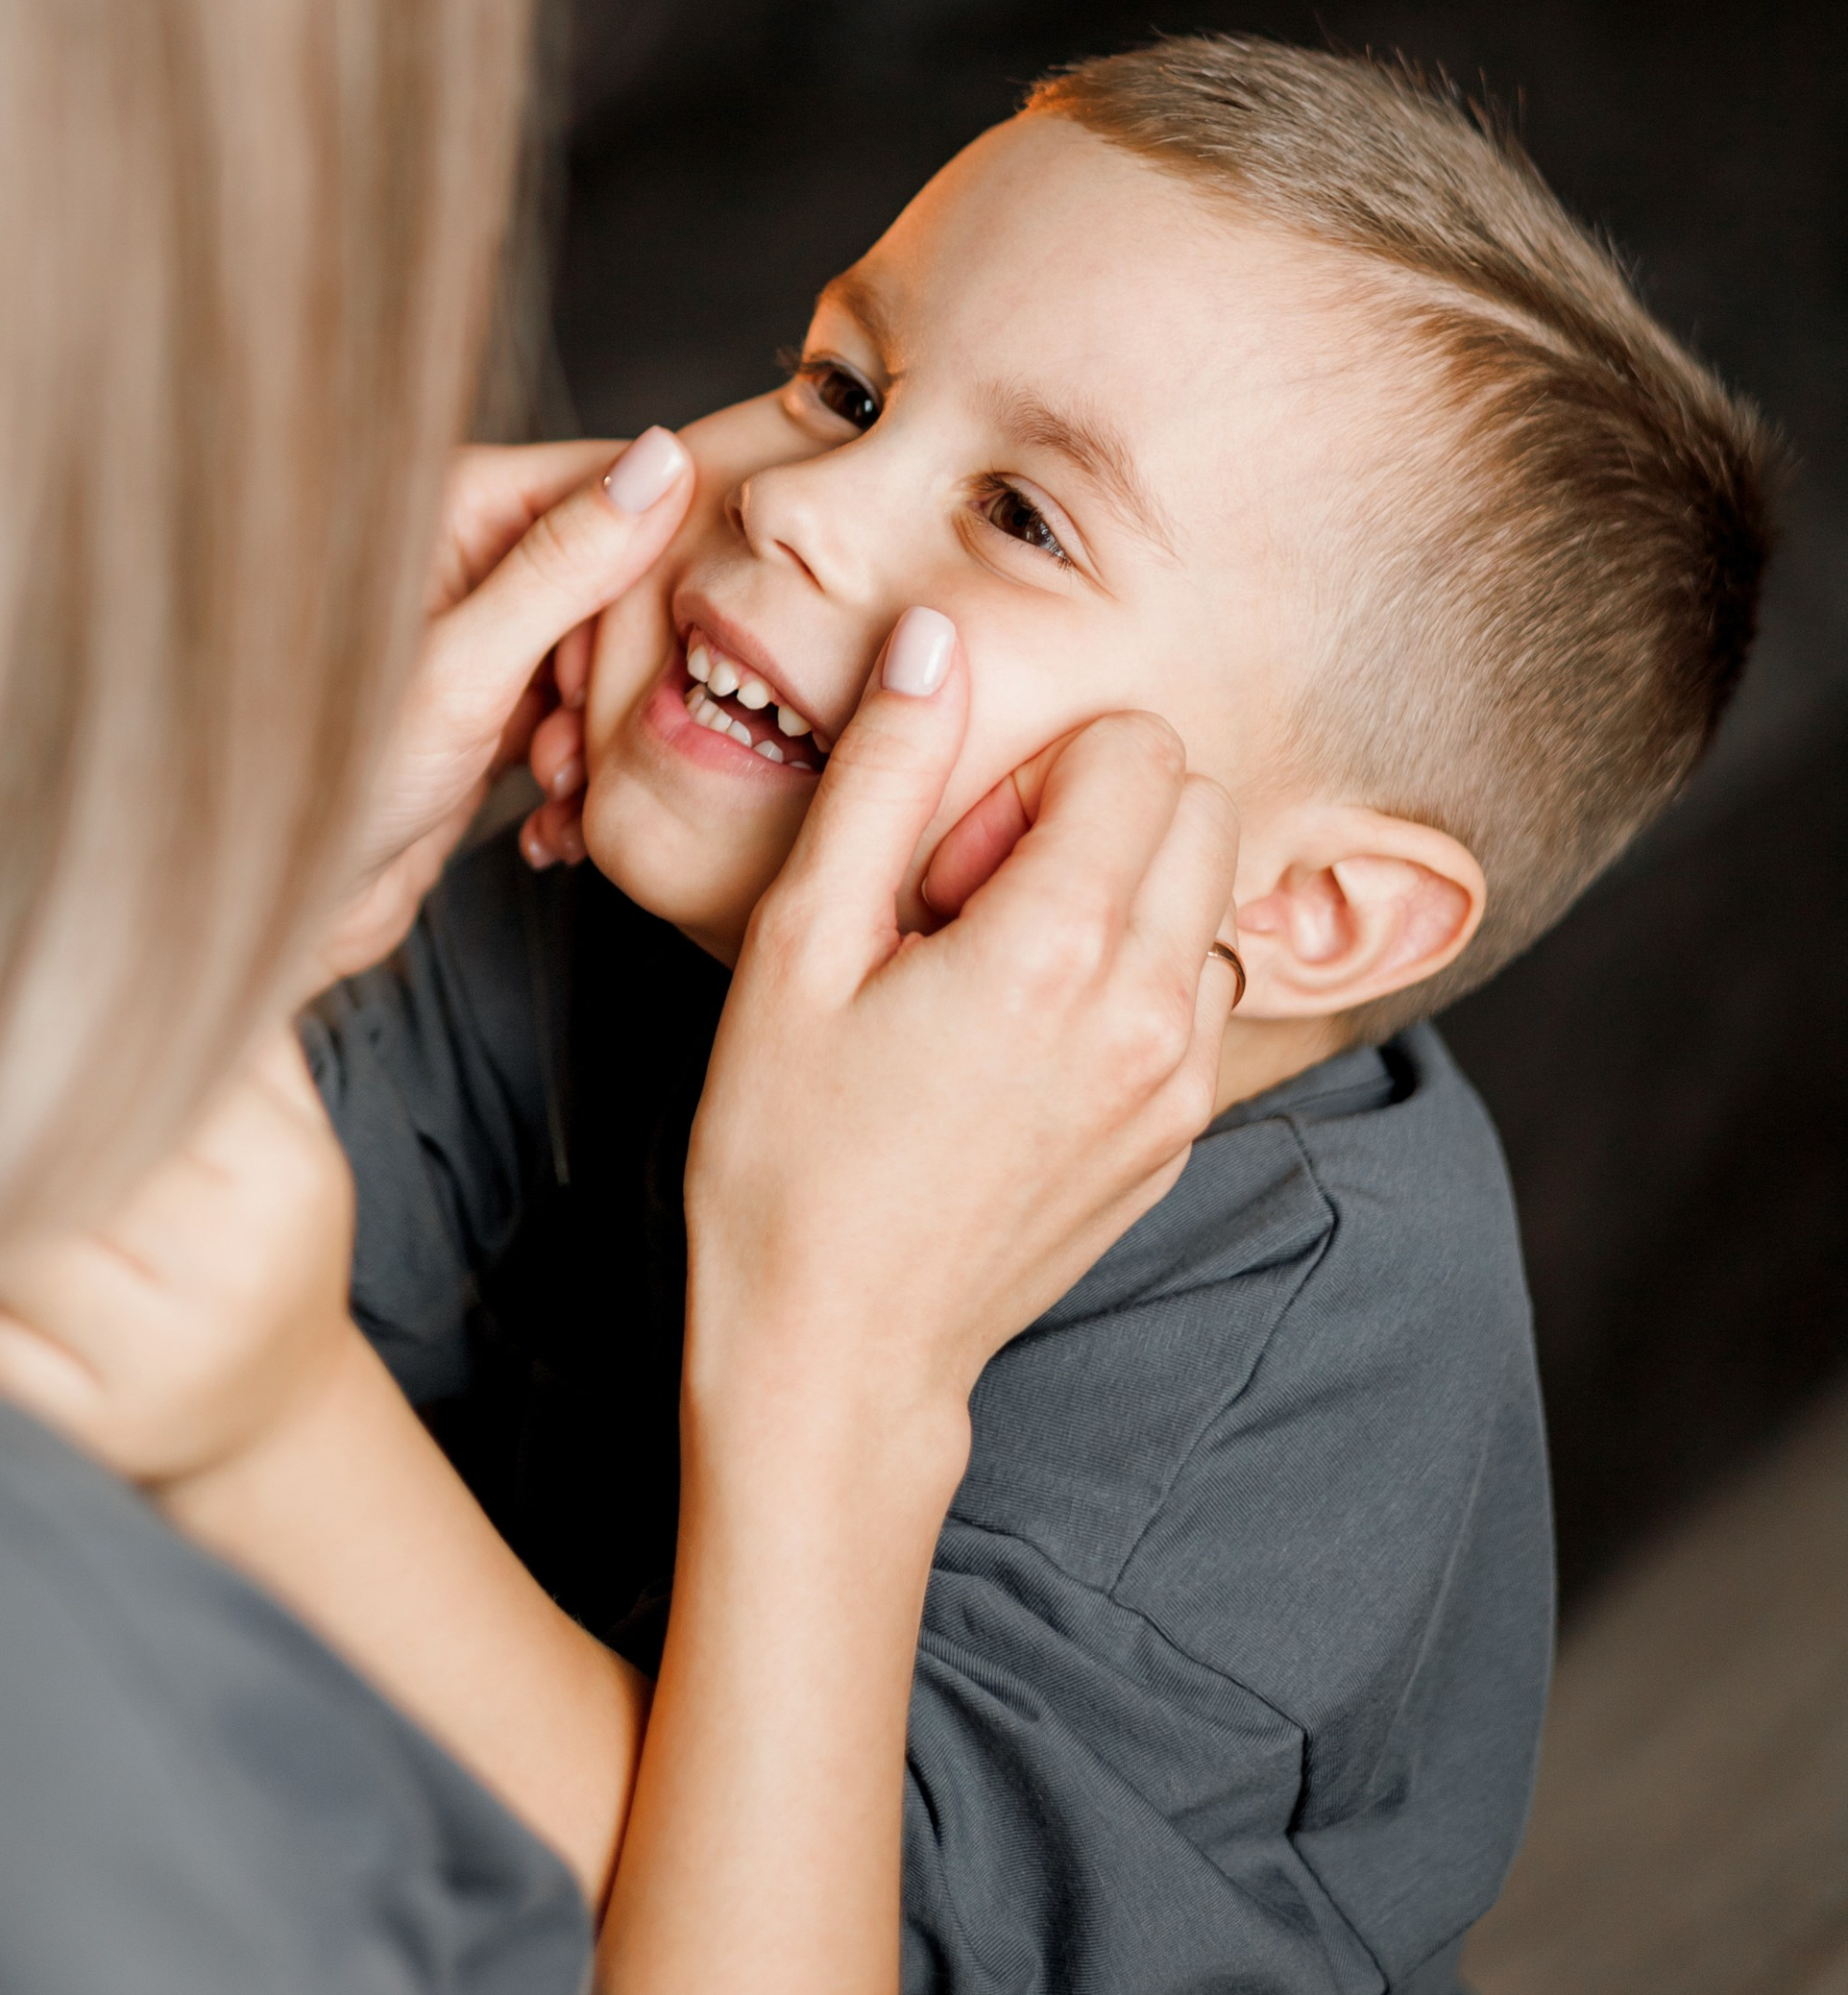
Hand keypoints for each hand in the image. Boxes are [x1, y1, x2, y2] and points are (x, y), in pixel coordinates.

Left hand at [0, 1034, 353, 1485]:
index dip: (58, 1043)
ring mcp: (162, 1359)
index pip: (150, 1085)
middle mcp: (228, 1270)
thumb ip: (242, 1037)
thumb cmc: (265, 1247)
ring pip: (10, 1254)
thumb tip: (161, 920)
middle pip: (70, 1166)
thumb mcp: (290, 1138)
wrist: (278, 1420)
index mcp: (284, 1178)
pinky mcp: (99, 1429)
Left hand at [320, 428, 690, 979]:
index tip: (666, 644)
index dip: (654, 562)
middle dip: (619, 666)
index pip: (606, 485)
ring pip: (600, 656)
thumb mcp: (465, 669)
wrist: (270, 908)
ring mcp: (477, 634)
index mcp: (448, 506)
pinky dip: (575, 769)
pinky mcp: (486, 708)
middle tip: (585, 735)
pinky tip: (549, 822)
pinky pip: (571, 716)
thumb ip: (566, 566)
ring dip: (598, 730)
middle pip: (615, 576)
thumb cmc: (326, 780)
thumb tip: (662, 461)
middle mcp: (464, 557)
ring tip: (558, 786)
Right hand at [686, 610, 1239, 1480]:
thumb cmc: (786, 1155)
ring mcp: (1178, 1084)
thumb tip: (938, 640)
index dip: (1035, 773)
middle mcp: (1152, 1013)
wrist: (835, 1354)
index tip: (949, 856)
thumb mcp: (798, 944)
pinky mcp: (1178, 1136)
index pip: (1139, 749)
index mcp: (1058, 949)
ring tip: (994, 976)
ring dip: (1122, 899)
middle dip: (1095, 815)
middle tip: (971, 901)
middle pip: (1198, 805)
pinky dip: (1128, 982)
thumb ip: (884, 776)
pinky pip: (1196, 996)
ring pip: (1207, 899)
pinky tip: (1016, 1043)